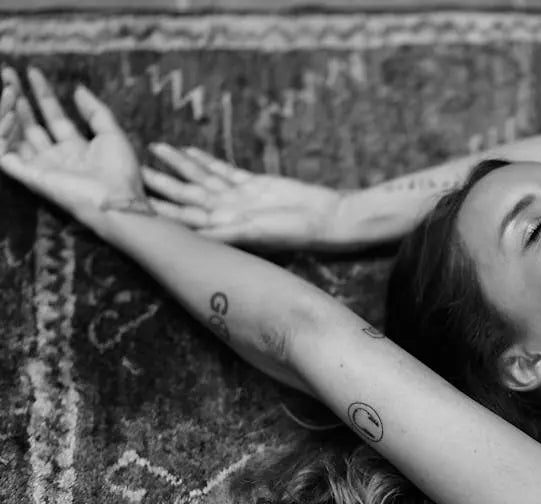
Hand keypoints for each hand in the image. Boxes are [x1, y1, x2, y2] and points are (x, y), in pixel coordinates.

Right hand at [0, 66, 148, 227]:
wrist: (116, 199)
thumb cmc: (120, 172)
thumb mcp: (112, 134)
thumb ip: (95, 111)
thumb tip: (78, 89)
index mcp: (76, 149)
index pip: (53, 116)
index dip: (43, 94)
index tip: (33, 72)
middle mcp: (56, 157)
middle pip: (30, 123)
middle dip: (18, 98)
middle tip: (8, 73)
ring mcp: (41, 167)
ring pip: (14, 136)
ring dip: (8, 111)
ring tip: (8, 89)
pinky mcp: (30, 176)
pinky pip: (5, 154)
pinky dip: (3, 133)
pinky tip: (8, 113)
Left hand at [142, 144, 342, 248]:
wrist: (326, 218)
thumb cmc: (294, 231)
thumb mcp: (256, 232)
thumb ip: (224, 234)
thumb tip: (192, 239)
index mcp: (225, 226)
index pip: (184, 216)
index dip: (161, 207)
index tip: (136, 199)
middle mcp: (227, 213)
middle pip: (188, 194)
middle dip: (162, 182)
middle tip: (134, 168)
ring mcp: (240, 198)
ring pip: (203, 178)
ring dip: (180, 164)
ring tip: (157, 147)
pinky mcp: (254, 184)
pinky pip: (224, 170)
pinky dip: (207, 160)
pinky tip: (190, 150)